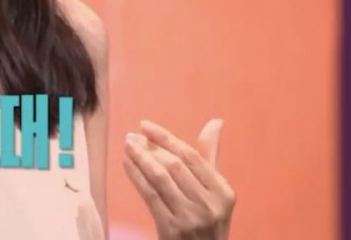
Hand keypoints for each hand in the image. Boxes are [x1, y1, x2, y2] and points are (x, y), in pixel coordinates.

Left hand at [122, 119, 235, 239]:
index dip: (167, 138)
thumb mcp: (216, 194)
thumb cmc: (207, 222)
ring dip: (141, 158)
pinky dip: (137, 176)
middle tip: (131, 136)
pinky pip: (150, 195)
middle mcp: (210, 204)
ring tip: (128, 146)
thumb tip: (215, 122)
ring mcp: (191, 217)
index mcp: (223, 191)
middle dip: (150, 147)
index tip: (146, 125)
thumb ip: (211, 158)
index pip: (192, 156)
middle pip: (175, 165)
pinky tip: (127, 164)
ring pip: (161, 178)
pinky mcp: (172, 229)